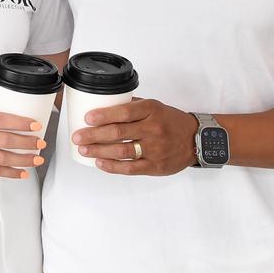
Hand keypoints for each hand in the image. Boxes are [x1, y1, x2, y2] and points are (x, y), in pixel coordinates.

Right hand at [0, 105, 47, 178]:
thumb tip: (12, 110)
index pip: (2, 120)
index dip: (20, 123)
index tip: (35, 125)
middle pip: (4, 140)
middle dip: (26, 143)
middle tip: (40, 143)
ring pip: (1, 157)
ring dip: (22, 160)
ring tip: (37, 160)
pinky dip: (10, 172)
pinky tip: (22, 172)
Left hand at [71, 99, 197, 175]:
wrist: (196, 140)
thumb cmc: (171, 121)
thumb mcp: (155, 106)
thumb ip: (132, 106)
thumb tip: (104, 104)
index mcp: (151, 110)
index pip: (124, 112)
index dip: (103, 115)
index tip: (87, 117)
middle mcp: (153, 129)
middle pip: (118, 132)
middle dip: (93, 135)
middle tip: (77, 136)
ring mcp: (154, 149)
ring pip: (121, 151)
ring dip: (98, 151)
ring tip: (83, 149)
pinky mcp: (155, 166)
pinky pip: (130, 168)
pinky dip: (112, 167)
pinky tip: (99, 163)